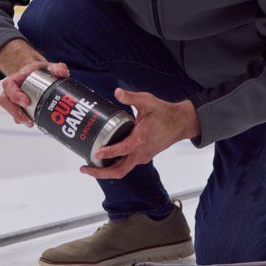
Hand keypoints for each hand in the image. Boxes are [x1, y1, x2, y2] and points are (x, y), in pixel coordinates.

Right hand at [0, 60, 69, 126]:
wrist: (35, 74)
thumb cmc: (40, 71)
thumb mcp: (48, 67)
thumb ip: (57, 68)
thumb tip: (62, 73)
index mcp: (16, 78)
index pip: (9, 85)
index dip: (15, 95)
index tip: (27, 102)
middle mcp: (10, 89)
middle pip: (5, 101)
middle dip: (16, 112)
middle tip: (29, 120)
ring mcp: (12, 99)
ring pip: (10, 110)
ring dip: (19, 118)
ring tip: (31, 123)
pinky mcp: (17, 107)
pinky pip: (15, 115)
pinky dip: (23, 120)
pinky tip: (33, 122)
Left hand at [80, 88, 199, 179]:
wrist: (180, 123)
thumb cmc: (164, 112)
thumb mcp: (147, 101)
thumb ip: (130, 97)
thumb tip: (117, 92)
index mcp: (141, 139)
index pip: (122, 150)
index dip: (107, 153)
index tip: (95, 153)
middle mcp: (141, 152)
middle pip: (119, 171)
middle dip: (100, 173)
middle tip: (84, 168)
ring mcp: (142, 156)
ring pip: (122, 170)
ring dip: (106, 170)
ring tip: (90, 165)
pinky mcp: (143, 156)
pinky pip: (126, 165)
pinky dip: (114, 164)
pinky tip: (104, 158)